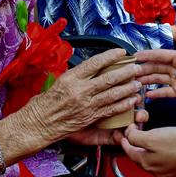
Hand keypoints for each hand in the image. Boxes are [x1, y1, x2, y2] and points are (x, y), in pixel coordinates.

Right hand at [21, 49, 141, 146]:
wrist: (37, 124)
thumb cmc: (45, 103)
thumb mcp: (59, 82)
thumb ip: (76, 76)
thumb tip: (91, 68)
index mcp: (71, 78)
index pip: (95, 63)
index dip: (111, 56)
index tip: (122, 52)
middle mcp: (80, 90)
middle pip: (108, 78)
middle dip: (125, 72)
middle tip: (136, 67)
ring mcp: (86, 104)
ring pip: (112, 94)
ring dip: (128, 88)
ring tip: (138, 83)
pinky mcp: (89, 117)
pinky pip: (110, 110)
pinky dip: (123, 104)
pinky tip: (132, 100)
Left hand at [120, 126, 175, 176]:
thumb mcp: (151, 136)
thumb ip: (135, 137)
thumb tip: (128, 135)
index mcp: (144, 161)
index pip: (128, 150)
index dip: (125, 139)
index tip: (126, 132)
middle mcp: (152, 169)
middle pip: (138, 156)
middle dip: (135, 144)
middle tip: (135, 133)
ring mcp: (163, 171)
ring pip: (150, 158)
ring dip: (147, 148)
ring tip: (149, 138)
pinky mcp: (174, 170)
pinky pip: (161, 161)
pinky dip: (158, 153)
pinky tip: (163, 146)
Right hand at [135, 49, 175, 103]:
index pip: (161, 55)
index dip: (148, 55)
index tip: (135, 56)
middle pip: (157, 67)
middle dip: (144, 69)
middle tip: (130, 73)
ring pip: (159, 79)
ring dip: (147, 80)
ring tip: (134, 83)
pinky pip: (166, 92)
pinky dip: (157, 94)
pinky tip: (147, 96)